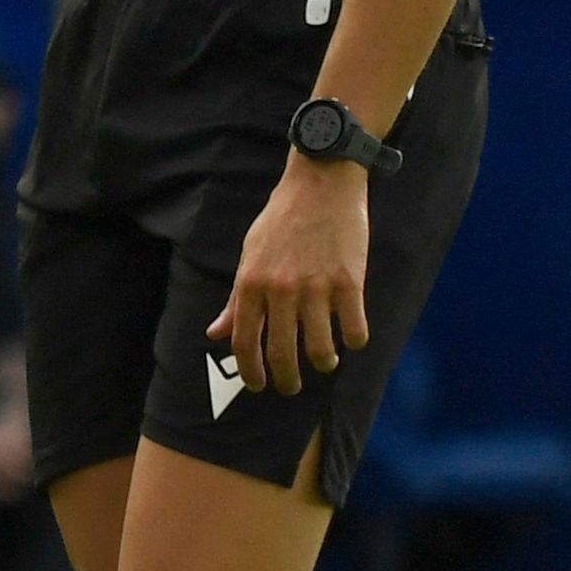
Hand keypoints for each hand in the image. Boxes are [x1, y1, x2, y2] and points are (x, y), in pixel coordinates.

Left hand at [208, 153, 369, 395]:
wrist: (319, 183)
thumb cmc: (281, 220)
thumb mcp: (250, 255)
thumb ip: (237, 299)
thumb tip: (215, 333)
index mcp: (251, 282)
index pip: (244, 342)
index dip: (251, 372)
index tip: (259, 386)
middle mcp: (280, 289)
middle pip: (281, 354)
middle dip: (287, 380)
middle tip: (291, 387)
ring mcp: (316, 287)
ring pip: (321, 350)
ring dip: (323, 363)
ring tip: (325, 360)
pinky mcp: (349, 283)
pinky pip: (354, 331)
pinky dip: (354, 341)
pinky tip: (350, 336)